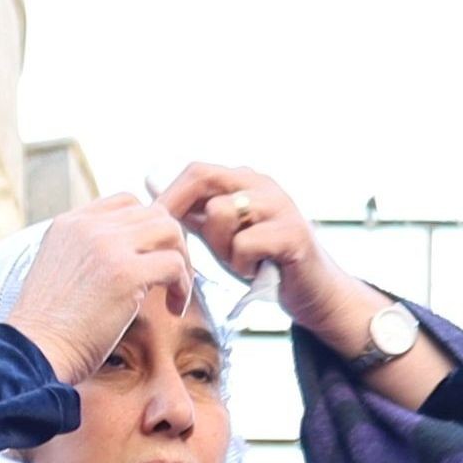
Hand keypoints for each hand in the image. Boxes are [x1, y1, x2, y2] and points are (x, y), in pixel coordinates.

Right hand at [1, 195, 196, 379]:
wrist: (33, 355)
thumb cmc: (48, 331)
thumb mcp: (59, 274)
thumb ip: (86, 255)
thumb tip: (125, 258)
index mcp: (69, 224)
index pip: (126, 203)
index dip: (147, 229)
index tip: (150, 260)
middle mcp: (88, 226)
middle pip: (153, 213)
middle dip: (170, 244)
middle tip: (170, 279)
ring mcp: (107, 246)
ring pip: (169, 229)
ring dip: (181, 260)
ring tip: (174, 293)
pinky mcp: (126, 273)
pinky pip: (175, 264)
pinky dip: (182, 286)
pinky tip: (173, 309)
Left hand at [163, 163, 446, 407]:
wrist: (311, 292)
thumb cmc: (263, 263)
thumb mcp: (221, 236)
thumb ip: (193, 214)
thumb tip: (151, 192)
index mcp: (244, 179)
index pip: (196, 170)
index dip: (169, 196)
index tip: (154, 226)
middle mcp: (262, 183)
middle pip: (204, 178)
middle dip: (185, 214)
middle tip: (187, 248)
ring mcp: (281, 204)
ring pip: (220, 213)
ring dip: (220, 248)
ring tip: (240, 261)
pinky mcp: (293, 233)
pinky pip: (243, 244)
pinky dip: (243, 265)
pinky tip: (257, 271)